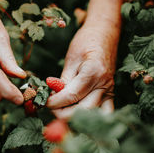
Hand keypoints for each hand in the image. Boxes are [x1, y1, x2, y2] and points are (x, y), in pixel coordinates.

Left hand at [46, 0, 134, 118]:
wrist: (105, 33)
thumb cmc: (86, 41)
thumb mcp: (71, 58)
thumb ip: (63, 80)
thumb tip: (52, 97)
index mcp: (93, 72)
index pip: (70, 96)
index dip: (54, 103)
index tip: (42, 102)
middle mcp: (104, 85)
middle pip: (81, 111)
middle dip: (61, 113)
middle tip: (49, 107)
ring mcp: (110, 92)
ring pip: (92, 116)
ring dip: (74, 119)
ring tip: (60, 112)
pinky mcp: (111, 95)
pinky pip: (104, 114)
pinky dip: (91, 119)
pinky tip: (78, 118)